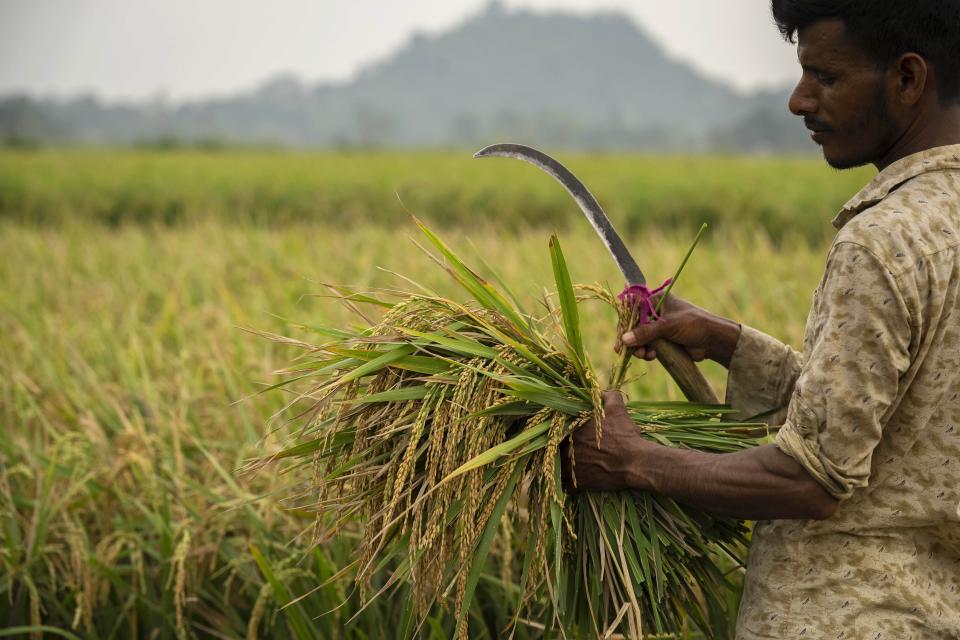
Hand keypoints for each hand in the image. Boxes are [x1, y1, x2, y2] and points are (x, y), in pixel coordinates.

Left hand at [562, 390, 652, 492]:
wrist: (634, 462)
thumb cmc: (624, 434)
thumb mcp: (617, 408)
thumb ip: (607, 395)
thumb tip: (600, 391)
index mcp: (570, 430)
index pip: (555, 431)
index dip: (561, 434)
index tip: (569, 436)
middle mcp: (565, 449)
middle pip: (555, 450)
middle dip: (561, 450)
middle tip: (571, 451)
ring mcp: (569, 468)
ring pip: (557, 468)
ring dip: (563, 467)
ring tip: (572, 466)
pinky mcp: (577, 485)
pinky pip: (565, 486)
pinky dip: (569, 484)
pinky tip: (576, 480)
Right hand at [618, 294, 740, 367]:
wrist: (713, 340)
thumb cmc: (693, 324)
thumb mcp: (667, 326)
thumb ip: (645, 332)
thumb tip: (625, 340)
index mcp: (656, 300)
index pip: (633, 310)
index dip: (625, 324)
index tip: (620, 337)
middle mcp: (655, 312)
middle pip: (634, 326)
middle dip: (630, 339)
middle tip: (623, 351)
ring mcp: (659, 327)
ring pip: (640, 338)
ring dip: (639, 348)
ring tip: (644, 355)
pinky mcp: (663, 341)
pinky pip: (648, 346)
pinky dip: (647, 352)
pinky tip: (651, 356)